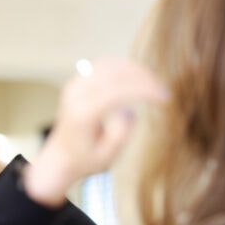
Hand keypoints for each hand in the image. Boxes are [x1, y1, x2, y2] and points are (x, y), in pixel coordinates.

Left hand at [24, 58, 168, 207]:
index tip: (165, 98)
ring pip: (110, 64)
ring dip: (135, 70)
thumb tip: (129, 110)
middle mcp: (76, 94)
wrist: (60, 157)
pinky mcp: (78, 81)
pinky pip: (104, 66)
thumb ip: (120, 134)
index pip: (118, 91)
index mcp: (82, 113)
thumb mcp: (107, 157)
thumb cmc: (85, 160)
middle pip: (115, 73)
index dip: (144, 90)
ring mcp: (75, 85)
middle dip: (144, 78)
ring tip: (153, 85)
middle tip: (163, 91)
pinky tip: (137, 79)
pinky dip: (123, 68)